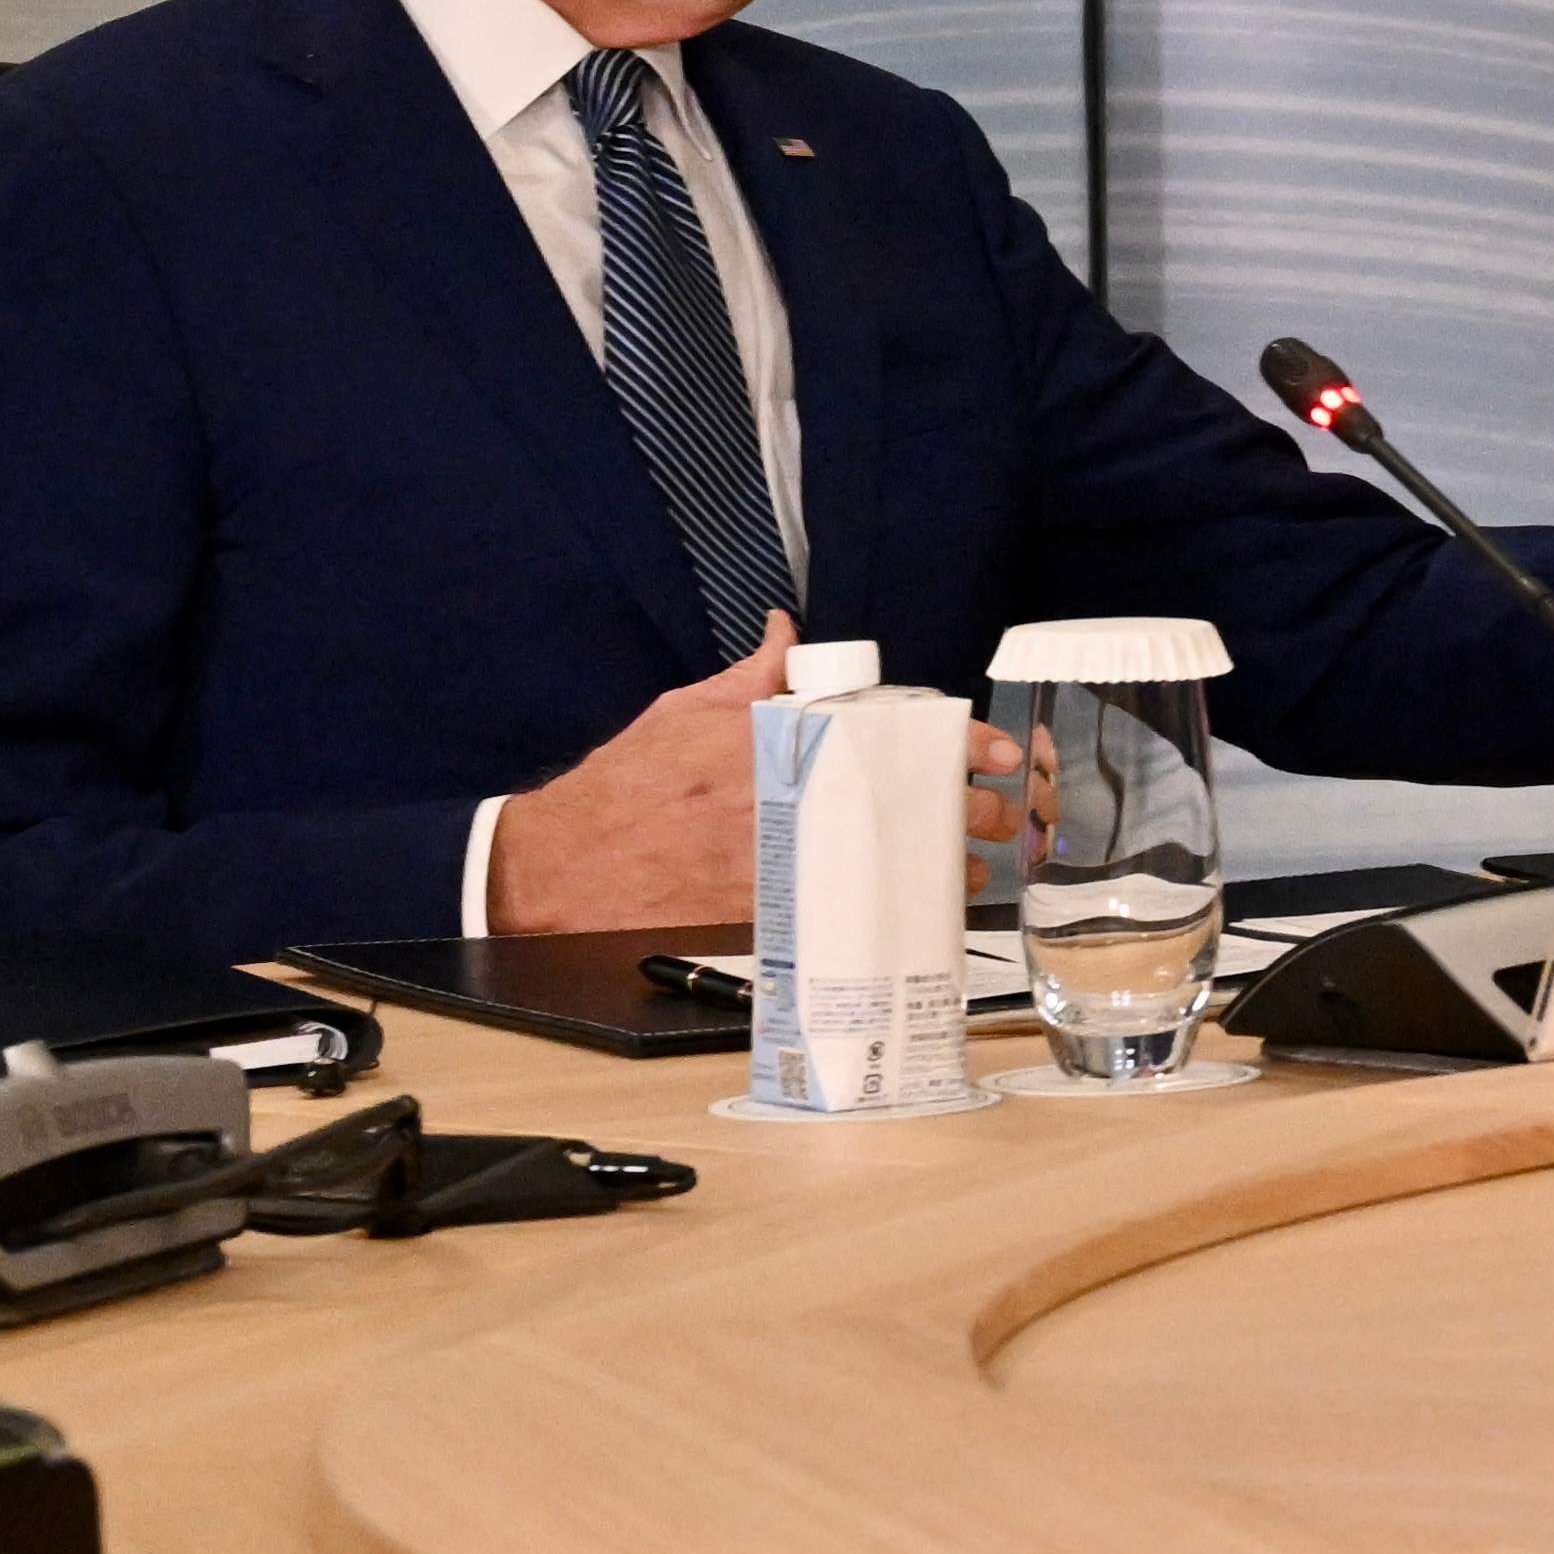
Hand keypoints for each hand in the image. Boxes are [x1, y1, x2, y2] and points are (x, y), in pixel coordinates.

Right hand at [491, 622, 1049, 931]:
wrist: (557, 869)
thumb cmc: (620, 790)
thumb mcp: (683, 713)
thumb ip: (750, 679)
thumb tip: (785, 633)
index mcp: (769, 744)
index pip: (886, 734)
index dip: (954, 745)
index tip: (995, 756)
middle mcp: (779, 803)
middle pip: (899, 805)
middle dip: (962, 813)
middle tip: (997, 818)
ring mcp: (772, 864)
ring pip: (882, 866)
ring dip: (934, 870)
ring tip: (968, 870)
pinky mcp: (757, 920)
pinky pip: (838, 917)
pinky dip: (880, 916)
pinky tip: (908, 917)